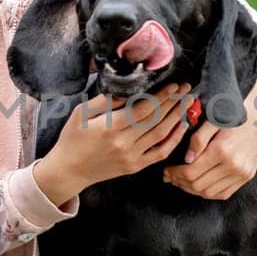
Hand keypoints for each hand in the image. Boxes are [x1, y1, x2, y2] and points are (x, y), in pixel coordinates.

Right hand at [44, 82, 192, 191]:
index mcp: (109, 128)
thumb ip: (106, 100)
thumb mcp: (82, 113)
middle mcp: (123, 143)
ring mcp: (131, 157)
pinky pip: (160, 153)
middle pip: (156, 119)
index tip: (173, 85)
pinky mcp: (135, 166)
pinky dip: (173, 139)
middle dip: (173, 102)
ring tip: (187, 102)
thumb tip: (129, 88)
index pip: (143, 109)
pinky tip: (181, 126)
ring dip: (176, 116)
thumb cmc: (73, 139)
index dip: (161, 96)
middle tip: (186, 89)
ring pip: (161, 134)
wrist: (69, 171)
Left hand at [163, 76, 256, 200]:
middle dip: (180, 183)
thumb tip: (186, 159)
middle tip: (170, 176)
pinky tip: (199, 183)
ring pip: (209, 193)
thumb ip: (199, 138)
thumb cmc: (237, 110)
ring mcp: (242, 173)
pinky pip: (224, 193)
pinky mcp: (247, 175)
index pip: (190, 172)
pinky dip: (208, 192)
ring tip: (182, 180)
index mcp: (222, 150)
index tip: (166, 170)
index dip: (174, 174)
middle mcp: (234, 165)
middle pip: (198, 185)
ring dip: (192, 189)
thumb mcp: (214, 118)